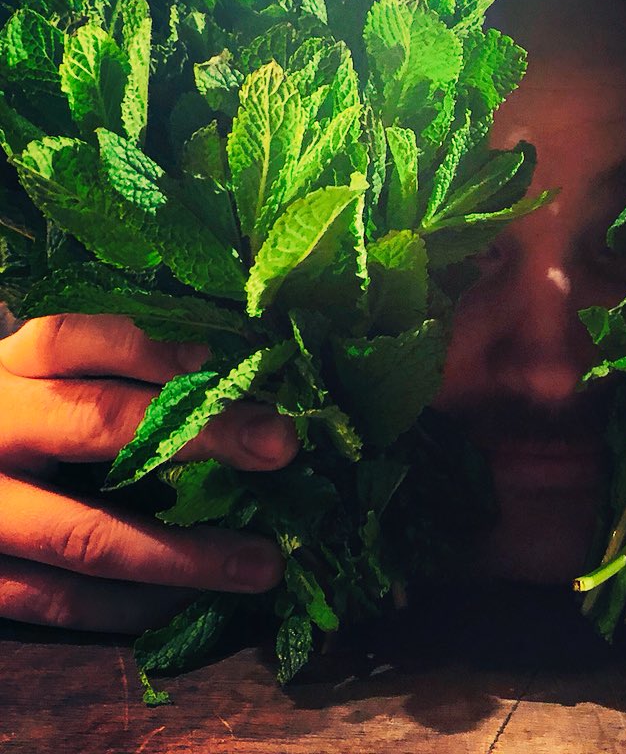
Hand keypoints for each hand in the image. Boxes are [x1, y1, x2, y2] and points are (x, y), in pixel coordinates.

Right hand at [0, 313, 298, 633]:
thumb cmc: (22, 424)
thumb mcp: (50, 383)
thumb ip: (119, 375)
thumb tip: (229, 373)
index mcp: (14, 370)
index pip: (72, 338)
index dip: (147, 347)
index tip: (218, 359)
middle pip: (95, 424)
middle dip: (201, 435)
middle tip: (279, 444)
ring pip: (86, 535)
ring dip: (185, 555)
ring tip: (262, 564)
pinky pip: (60, 601)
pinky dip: (134, 605)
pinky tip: (194, 599)